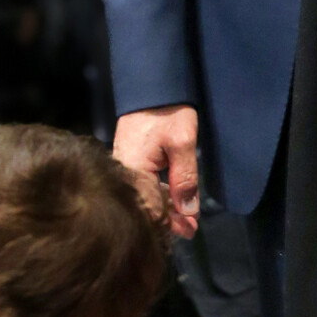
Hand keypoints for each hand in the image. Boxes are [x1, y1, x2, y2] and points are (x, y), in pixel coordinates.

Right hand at [114, 105, 199, 236]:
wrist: (152, 84)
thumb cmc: (168, 111)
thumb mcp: (182, 142)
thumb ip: (185, 178)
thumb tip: (188, 212)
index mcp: (133, 171)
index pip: (151, 209)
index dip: (170, 224)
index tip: (190, 232)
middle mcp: (124, 173)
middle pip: (146, 205)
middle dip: (170, 220)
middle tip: (192, 231)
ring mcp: (126, 167)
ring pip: (147, 196)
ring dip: (167, 209)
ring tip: (188, 222)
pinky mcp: (131, 161)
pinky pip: (145, 184)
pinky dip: (161, 194)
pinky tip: (175, 202)